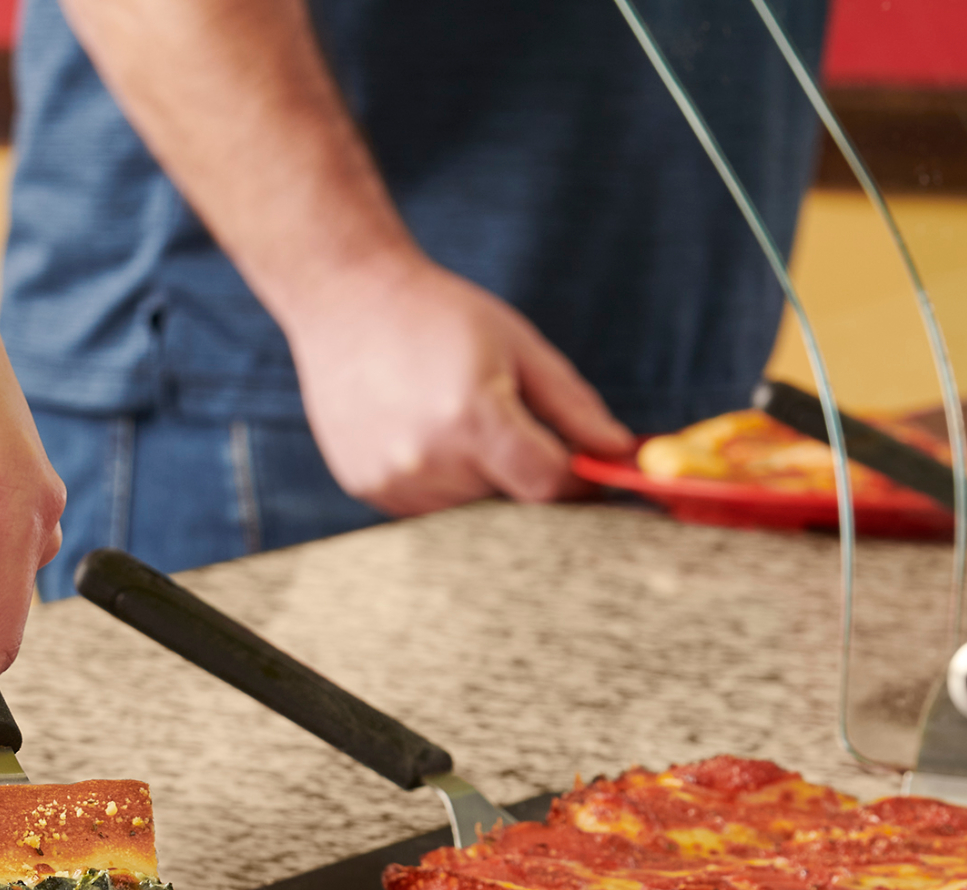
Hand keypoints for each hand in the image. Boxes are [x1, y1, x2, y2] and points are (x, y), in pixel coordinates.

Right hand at [282, 247, 633, 516]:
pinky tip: (425, 431)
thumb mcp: (518, 346)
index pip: (546, 485)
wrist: (347, 301)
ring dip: (481, 480)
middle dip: (524, 474)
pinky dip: (443, 483)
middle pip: (509, 501)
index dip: (576, 481)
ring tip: (456, 418)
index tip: (586, 469)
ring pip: (468, 510)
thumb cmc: (439, 314)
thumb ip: (572, 406)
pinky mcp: (369, 488)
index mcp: (473, 417)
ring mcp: (393, 479)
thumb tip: (620, 452)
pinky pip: (428, 509)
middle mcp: (428, 459)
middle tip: (512, 428)